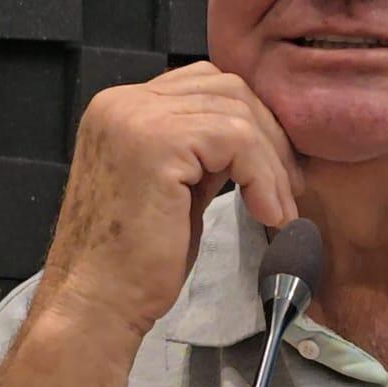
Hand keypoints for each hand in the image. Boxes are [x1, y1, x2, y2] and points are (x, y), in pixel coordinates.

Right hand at [36, 64, 303, 342]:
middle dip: (270, 136)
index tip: (278, 170)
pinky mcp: (157, 144)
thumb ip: (203, 154)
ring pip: (236, 113)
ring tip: (279, 210)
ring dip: (271, 164)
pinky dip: (263, 177)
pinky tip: (266, 214)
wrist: (97, 303)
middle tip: (290, 187)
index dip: (252, 121)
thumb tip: (255, 140)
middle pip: (226, 88)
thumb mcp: (176, 190)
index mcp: (120, 108)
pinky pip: (236, 141)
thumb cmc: (134, 262)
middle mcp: (122, 102)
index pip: (205, 84)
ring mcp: (135, 118)